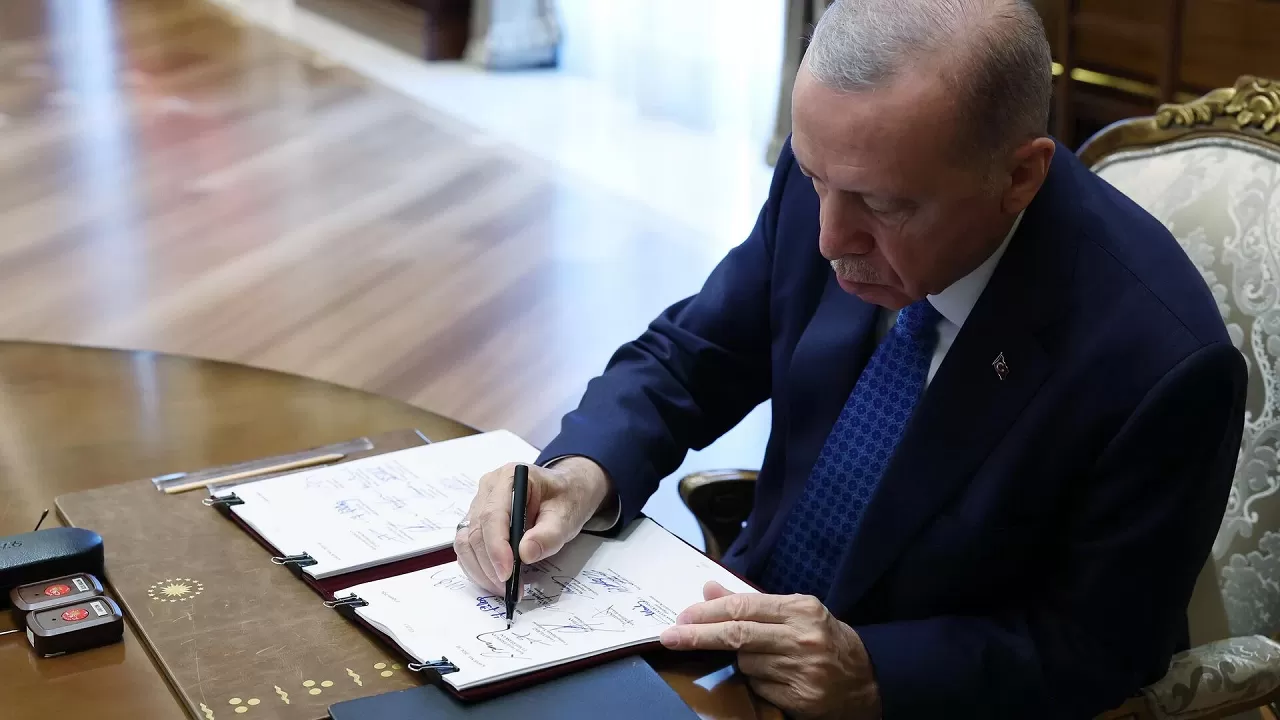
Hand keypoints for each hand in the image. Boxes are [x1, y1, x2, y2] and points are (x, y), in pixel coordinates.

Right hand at [454, 458, 612, 594]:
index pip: (492, 515)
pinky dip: (478, 567)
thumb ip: (549, 534)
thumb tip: (524, 553)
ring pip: (465, 542)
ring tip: (503, 588)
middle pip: (475, 531)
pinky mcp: (477, 521)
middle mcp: (488, 488)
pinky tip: (495, 580)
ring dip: (480, 570)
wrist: (566, 491)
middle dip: (489, 565)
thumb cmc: (566, 498)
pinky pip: (467, 547)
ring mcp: (479, 504)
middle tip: (509, 589)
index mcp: (509, 477)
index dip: (496, 547)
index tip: (507, 574)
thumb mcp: (567, 515)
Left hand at [660, 582, 880, 719]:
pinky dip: (756, 684)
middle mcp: (802, 638)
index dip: (707, 612)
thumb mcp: (795, 613)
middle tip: (670, 637)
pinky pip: (759, 689)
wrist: (869, 680)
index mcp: (801, 609)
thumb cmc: (826, 640)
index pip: (743, 607)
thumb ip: (752, 603)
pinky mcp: (800, 699)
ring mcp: (802, 671)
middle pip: (737, 634)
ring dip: (739, 663)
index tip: (681, 617)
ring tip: (760, 659)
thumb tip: (708, 590)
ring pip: (746, 665)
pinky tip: (773, 679)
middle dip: (698, 635)